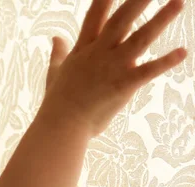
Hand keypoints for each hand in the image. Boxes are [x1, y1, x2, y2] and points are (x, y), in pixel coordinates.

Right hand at [41, 0, 186, 137]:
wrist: (61, 124)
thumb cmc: (57, 102)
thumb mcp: (55, 72)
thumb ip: (58, 53)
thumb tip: (56, 37)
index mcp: (83, 49)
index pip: (95, 16)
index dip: (105, 0)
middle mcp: (99, 53)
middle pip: (121, 19)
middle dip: (138, 0)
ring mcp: (113, 67)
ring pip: (141, 38)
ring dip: (161, 19)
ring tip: (179, 1)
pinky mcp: (124, 84)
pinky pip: (149, 70)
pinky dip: (167, 61)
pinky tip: (183, 51)